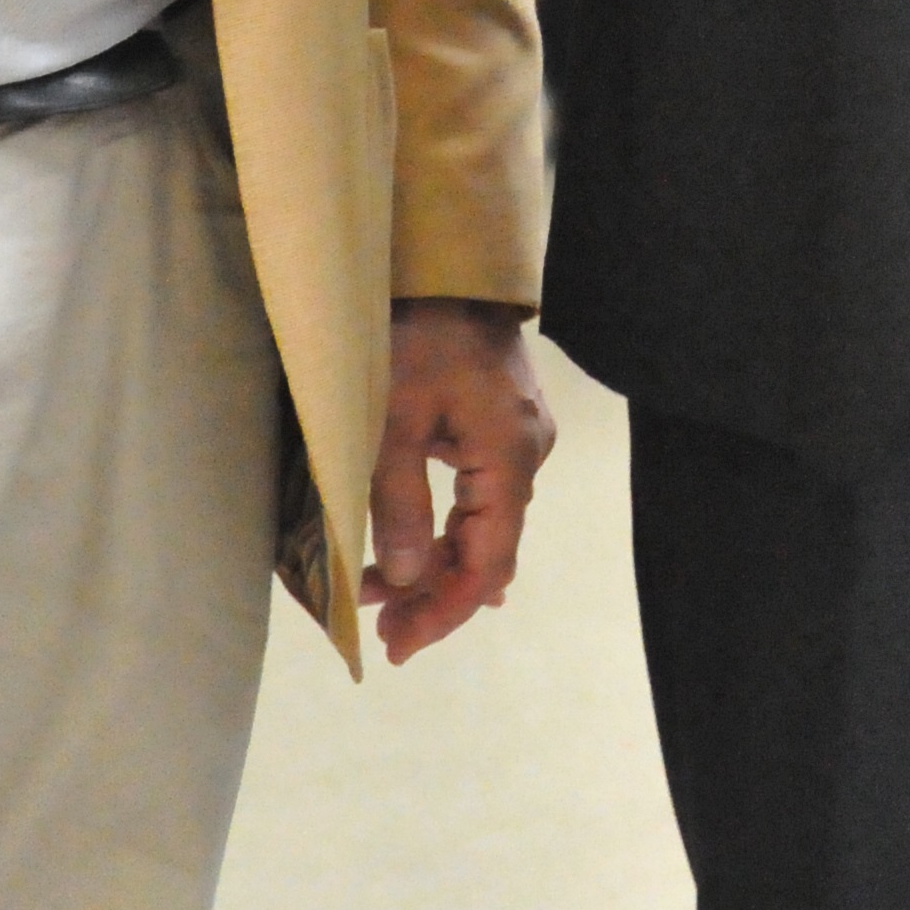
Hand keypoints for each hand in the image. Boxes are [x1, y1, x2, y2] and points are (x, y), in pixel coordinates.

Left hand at [369, 300, 554, 661]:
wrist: (447, 264)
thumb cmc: (415, 333)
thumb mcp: (392, 417)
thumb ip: (399, 501)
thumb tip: (404, 578)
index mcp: (509, 458)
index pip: (487, 561)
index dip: (446, 609)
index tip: (399, 645)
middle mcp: (528, 456)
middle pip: (490, 550)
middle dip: (436, 594)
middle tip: (384, 633)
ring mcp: (521, 439)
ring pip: (484, 525)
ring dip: (435, 562)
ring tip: (381, 595)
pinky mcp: (504, 424)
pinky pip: (482, 496)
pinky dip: (448, 529)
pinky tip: (425, 554)